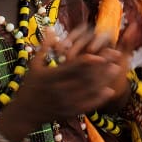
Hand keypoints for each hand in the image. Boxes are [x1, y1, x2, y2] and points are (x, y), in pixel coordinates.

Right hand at [14, 26, 129, 125]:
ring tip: (116, 69)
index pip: (73, 66)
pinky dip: (99, 98)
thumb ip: (45, 47)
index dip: (89, 60)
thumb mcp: (34, 64)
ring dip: (105, 80)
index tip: (101, 51)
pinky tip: (109, 90)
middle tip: (115, 55)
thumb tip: (51, 28)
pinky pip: (87, 105)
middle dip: (102, 66)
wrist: (24, 113)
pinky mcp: (69, 112)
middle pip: (85, 77)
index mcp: (51, 77)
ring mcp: (65, 103)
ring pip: (89, 91)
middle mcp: (60, 90)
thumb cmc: (29, 85)